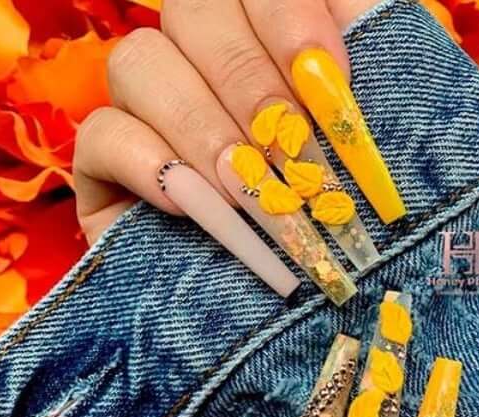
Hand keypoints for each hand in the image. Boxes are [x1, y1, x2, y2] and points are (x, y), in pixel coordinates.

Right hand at [74, 0, 385, 244]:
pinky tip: (185, 203)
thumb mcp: (375, 159)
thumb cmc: (343, 238)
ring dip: (202, 126)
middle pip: (195, 12)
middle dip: (251, 82)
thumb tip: (352, 46)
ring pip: (139, 61)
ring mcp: (149, 115)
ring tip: (246, 188)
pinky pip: (101, 135)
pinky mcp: (108, 169)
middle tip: (292, 151)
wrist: (290, 324)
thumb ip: (377, 87)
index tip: (332, 79)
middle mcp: (202, 68)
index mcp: (265, 51)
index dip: (289, 18)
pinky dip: (144, 161)